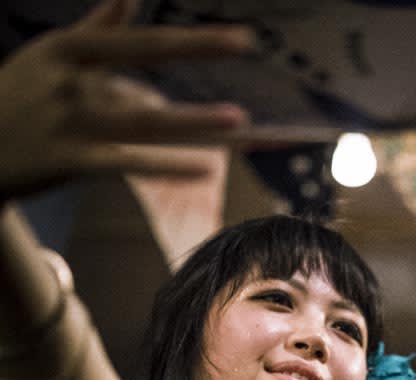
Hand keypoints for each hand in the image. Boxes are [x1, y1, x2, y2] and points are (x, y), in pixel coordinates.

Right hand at [0, 0, 255, 200]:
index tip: (236, 36)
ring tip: (239, 122)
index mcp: (68, 49)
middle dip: (195, 48)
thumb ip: (95, 28)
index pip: (135, 37)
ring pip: (144, 123)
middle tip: (246, 42)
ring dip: (194, 123)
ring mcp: (69, 122)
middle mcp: (70, 81)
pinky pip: (127, 164)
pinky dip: (167, 166)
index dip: (185, 36)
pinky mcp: (68, 162)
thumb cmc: (18, 97)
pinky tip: (204, 169)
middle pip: (144, 65)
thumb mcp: (49, 55)